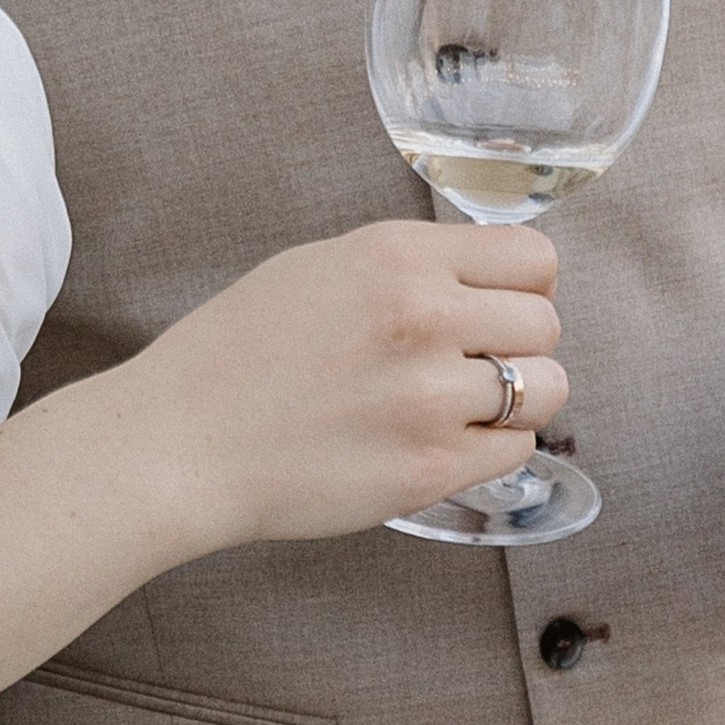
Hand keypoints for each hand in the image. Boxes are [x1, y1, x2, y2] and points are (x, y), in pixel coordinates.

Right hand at [142, 221, 564, 548]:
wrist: (179, 442)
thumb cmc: (233, 357)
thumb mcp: (316, 269)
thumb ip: (403, 267)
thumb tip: (476, 280)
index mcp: (395, 256)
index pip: (533, 256)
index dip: (524, 285)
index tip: (500, 306)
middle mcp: (422, 316)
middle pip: (545, 323)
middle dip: (517, 344)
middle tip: (469, 364)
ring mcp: (430, 396)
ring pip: (545, 390)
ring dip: (515, 400)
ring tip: (460, 408)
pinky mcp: (428, 468)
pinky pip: (516, 452)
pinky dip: (488, 450)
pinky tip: (439, 443)